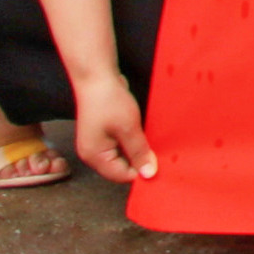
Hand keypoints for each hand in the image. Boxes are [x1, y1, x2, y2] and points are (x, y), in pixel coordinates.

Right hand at [67, 66, 153, 184]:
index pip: (121, 176)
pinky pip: (120, 146)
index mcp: (94, 157)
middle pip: (120, 168)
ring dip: (137, 152)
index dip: (141, 172)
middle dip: (139, 163)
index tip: (161, 166)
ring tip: (154, 144)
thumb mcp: (128, 128)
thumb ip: (139, 152)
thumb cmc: (109, 102)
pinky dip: (133, 143)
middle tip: (161, 154)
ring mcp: (97, 144)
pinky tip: (145, 136)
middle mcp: (92, 154)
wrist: (97, 78)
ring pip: (122, 157)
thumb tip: (148, 174)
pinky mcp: (103, 134)